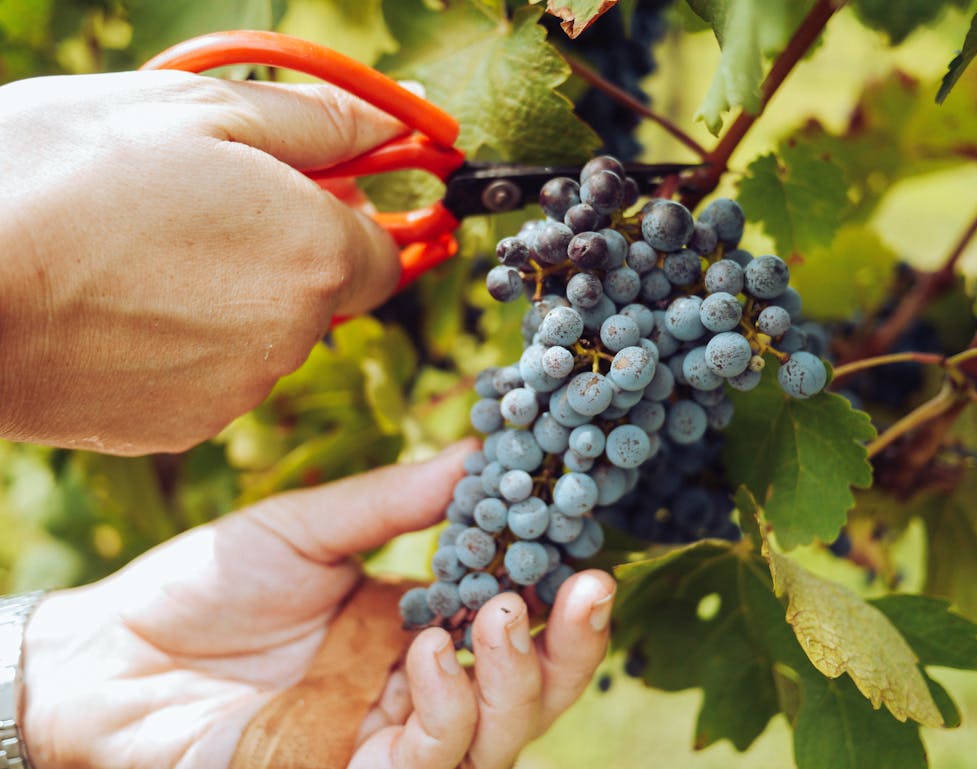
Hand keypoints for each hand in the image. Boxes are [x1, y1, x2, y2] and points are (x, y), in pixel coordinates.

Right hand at [0, 70, 405, 454]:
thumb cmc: (63, 175)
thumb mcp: (200, 109)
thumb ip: (321, 122)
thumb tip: (398, 123)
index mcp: (315, 255)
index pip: (384, 254)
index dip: (349, 220)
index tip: (312, 194)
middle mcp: (293, 336)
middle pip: (320, 293)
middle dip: (282, 250)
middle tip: (197, 204)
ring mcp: (236, 392)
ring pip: (261, 336)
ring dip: (227, 296)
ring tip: (137, 251)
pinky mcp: (179, 428)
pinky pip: (207, 378)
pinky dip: (180, 345)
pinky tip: (115, 307)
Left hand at [19, 441, 614, 768]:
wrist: (112, 649)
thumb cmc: (209, 583)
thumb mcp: (311, 526)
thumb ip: (396, 500)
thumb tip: (479, 450)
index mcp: (417, 632)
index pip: (512, 628)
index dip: (560, 599)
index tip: (588, 550)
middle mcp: (412, 694)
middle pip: (522, 696)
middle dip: (564, 649)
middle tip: (583, 588)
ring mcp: (380, 744)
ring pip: (488, 742)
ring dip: (511, 680)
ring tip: (500, 613)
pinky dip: (441, 718)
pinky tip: (430, 658)